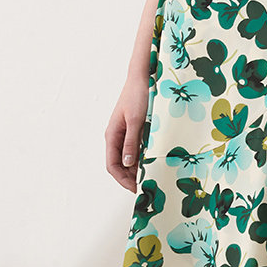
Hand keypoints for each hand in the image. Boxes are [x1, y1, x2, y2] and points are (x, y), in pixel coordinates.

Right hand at [104, 74, 149, 190]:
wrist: (143, 77)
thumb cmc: (138, 95)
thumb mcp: (136, 121)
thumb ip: (131, 142)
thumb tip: (128, 164)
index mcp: (112, 135)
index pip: (112, 166)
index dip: (123, 180)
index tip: (136, 189)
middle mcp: (117, 137)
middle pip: (120, 165)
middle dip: (130, 178)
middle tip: (146, 188)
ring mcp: (126, 135)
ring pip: (129, 159)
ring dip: (137, 170)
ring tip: (152, 178)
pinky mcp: (135, 131)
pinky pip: (137, 150)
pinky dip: (143, 159)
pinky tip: (154, 164)